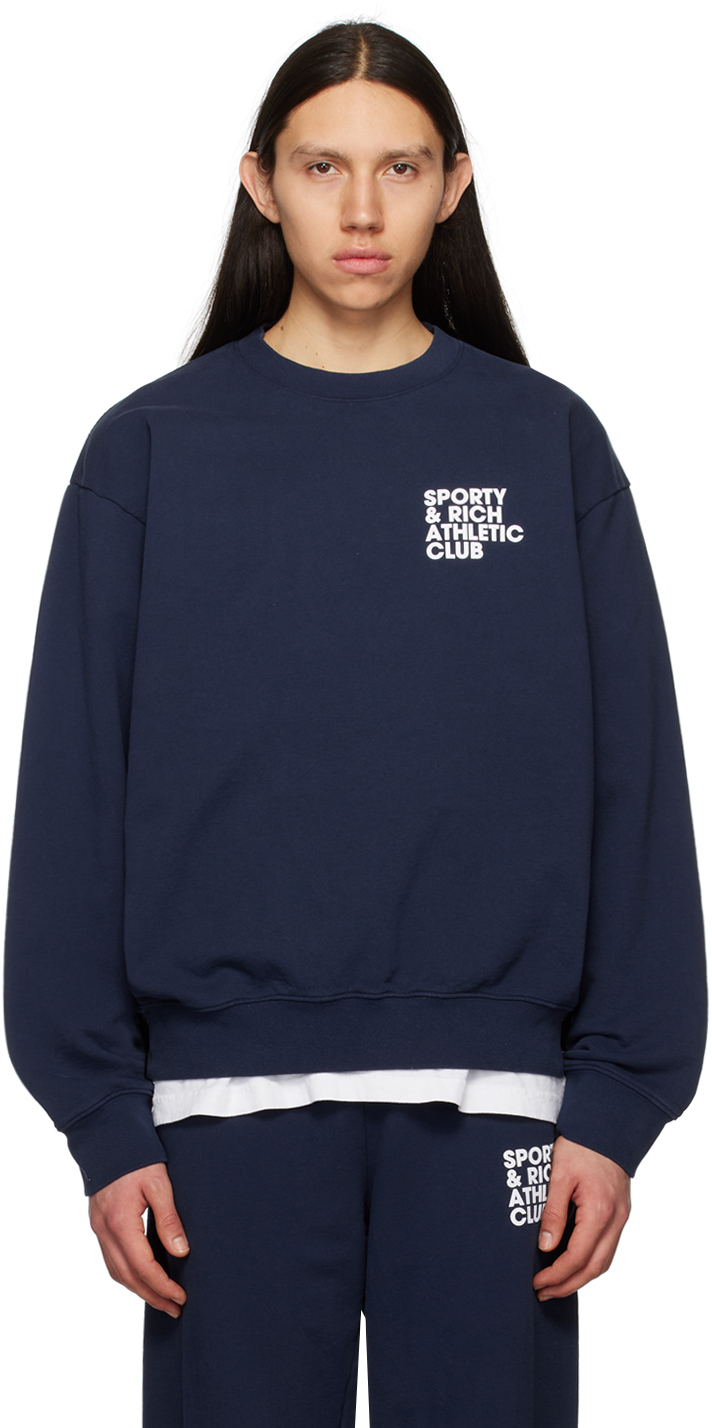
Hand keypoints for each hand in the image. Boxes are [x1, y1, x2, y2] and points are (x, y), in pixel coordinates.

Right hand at [88, 1162, 189, 1317]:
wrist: (107, 1135)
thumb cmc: (136, 1156)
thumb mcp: (159, 1183)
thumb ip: (169, 1219)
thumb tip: (181, 1253)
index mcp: (120, 1222)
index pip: (142, 1267)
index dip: (162, 1286)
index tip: (181, 1297)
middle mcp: (104, 1230)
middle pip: (127, 1277)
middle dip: (152, 1295)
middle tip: (175, 1307)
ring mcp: (98, 1228)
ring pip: (116, 1271)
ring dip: (138, 1288)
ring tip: (161, 1298)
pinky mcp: (98, 1223)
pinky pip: (110, 1259)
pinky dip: (126, 1273)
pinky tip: (142, 1276)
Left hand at [533, 1134, 630, 1300]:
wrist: (607, 1127)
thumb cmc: (580, 1146)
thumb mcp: (559, 1175)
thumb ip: (553, 1212)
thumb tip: (546, 1247)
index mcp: (599, 1211)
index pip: (578, 1257)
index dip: (557, 1276)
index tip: (537, 1283)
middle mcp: (615, 1220)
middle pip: (594, 1268)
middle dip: (568, 1285)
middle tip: (543, 1293)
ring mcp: (621, 1218)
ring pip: (604, 1261)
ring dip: (581, 1277)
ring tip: (556, 1284)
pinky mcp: (621, 1213)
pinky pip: (608, 1248)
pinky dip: (591, 1262)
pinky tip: (574, 1264)